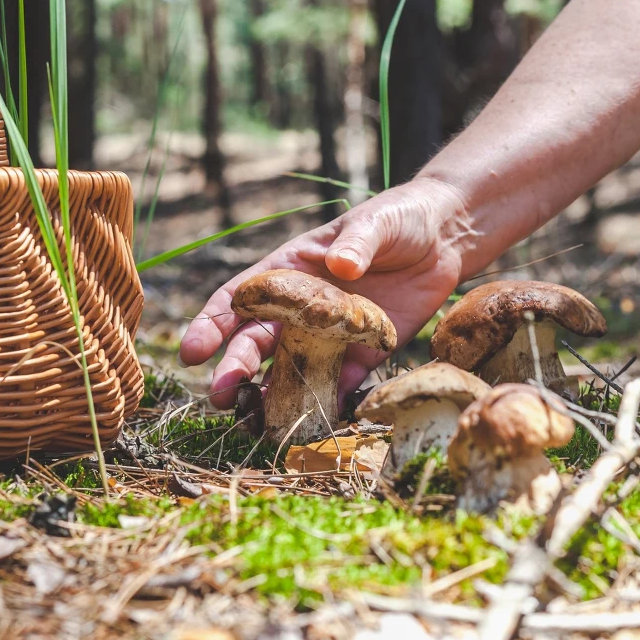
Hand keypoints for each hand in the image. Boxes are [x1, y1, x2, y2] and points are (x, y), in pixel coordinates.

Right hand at [179, 177, 475, 408]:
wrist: (446, 237)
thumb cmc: (399, 218)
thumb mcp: (376, 222)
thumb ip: (357, 243)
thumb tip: (342, 267)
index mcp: (290, 269)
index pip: (240, 297)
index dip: (212, 323)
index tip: (194, 351)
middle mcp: (302, 306)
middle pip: (258, 340)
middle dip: (235, 368)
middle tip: (221, 396)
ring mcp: (331, 332)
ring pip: (292, 368)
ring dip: (272, 394)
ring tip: (254, 422)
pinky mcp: (366, 351)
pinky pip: (341, 382)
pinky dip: (328, 402)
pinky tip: (313, 421)